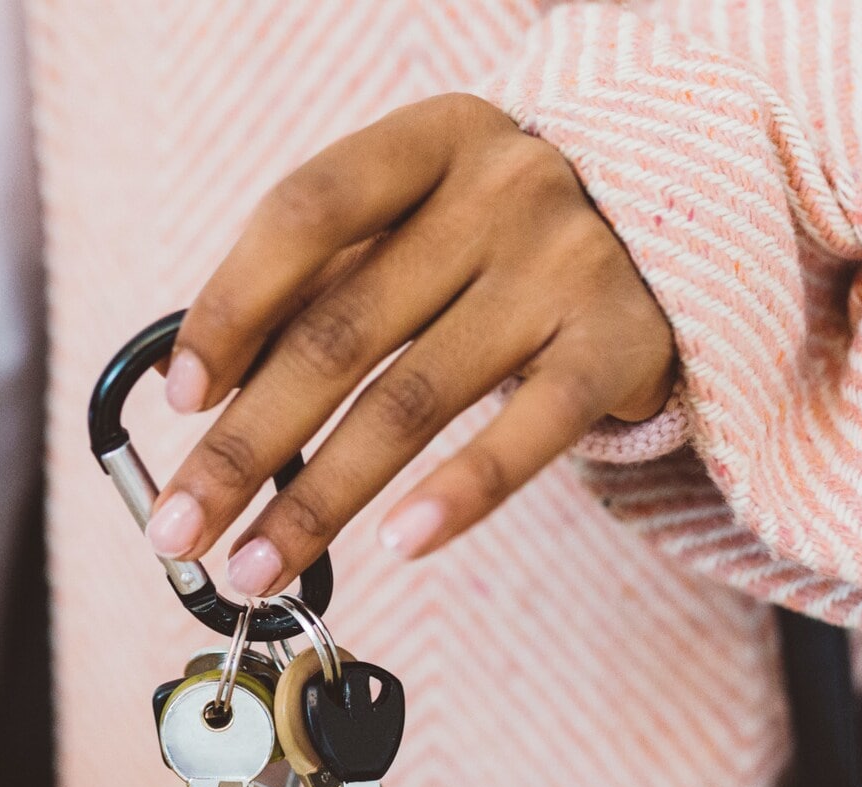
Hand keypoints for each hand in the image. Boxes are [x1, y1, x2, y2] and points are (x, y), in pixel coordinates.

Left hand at [145, 93, 675, 595]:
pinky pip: (528, 433)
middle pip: (342, 331)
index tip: (180, 397)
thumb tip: (205, 394)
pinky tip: (394, 546)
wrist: (681, 222)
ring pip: (414, 400)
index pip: (304, 213)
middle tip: (182, 528)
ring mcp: (566, 268)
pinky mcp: (619, 346)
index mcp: (430, 143)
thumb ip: (326, 281)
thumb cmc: (503, 236)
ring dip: (320, 500)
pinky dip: (458, 495)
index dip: (231, 306)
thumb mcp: (420, 219)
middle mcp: (500, 192)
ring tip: (257, 569)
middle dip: (246, 445)